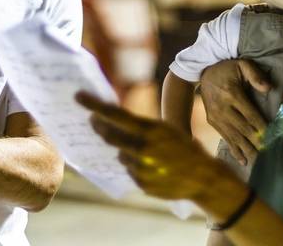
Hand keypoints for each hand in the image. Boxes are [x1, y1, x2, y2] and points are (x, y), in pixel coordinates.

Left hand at [76, 91, 236, 202]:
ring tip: (143, 151)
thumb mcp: (165, 129)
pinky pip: (130, 171)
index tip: (78, 97)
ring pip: (120, 155)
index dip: (94, 105)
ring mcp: (141, 168)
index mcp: (150, 130)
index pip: (115, 114)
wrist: (204, 177)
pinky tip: (152, 166)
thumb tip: (111, 119)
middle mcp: (142, 149)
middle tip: (93, 121)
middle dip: (99, 127)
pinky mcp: (141, 184)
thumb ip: (140, 127)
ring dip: (124, 150)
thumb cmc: (184, 147)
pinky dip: (135, 166)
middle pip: (109, 136)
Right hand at [200, 59, 268, 164]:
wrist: (203, 73)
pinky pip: (225, 138)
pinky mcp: (212, 122)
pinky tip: (243, 161)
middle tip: (270, 155)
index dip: (262, 128)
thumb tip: (268, 88)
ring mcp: (216, 117)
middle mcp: (222, 108)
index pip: (250, 115)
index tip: (273, 139)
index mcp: (232, 94)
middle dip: (257, 143)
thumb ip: (255, 75)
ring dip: (247, 150)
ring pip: (234, 137)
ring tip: (259, 162)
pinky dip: (234, 150)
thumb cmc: (227, 69)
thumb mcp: (242, 65)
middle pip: (243, 129)